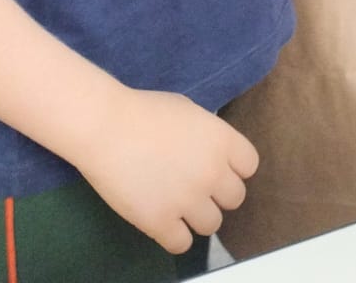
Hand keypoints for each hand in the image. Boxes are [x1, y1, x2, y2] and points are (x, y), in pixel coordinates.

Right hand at [77, 88, 257, 253]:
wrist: (106, 126)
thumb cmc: (146, 111)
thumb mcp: (191, 112)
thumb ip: (209, 137)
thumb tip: (215, 154)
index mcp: (222, 141)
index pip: (249, 166)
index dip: (233, 168)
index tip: (216, 167)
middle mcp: (212, 172)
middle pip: (235, 198)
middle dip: (217, 194)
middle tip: (195, 188)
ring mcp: (188, 199)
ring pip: (212, 225)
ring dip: (197, 217)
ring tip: (178, 205)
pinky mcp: (160, 222)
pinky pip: (182, 244)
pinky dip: (174, 236)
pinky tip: (163, 221)